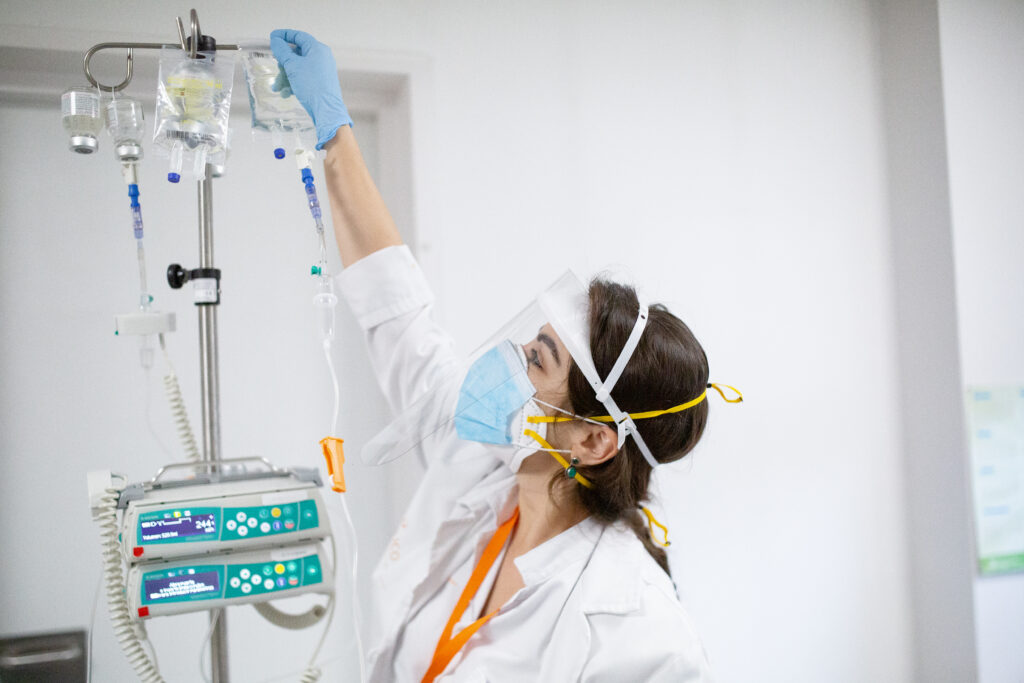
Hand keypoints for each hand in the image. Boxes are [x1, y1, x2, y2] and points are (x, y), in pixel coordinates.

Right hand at [270, 29, 351, 149]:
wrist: (326, 111)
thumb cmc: (312, 87)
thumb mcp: (293, 66)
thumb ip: (282, 51)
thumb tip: (276, 40)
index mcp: (317, 49)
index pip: (299, 36)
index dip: (284, 35)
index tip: (272, 37)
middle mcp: (322, 57)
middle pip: (297, 54)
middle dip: (284, 63)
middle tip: (276, 68)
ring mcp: (322, 70)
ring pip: (298, 68)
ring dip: (286, 76)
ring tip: (278, 87)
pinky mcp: (321, 82)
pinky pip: (304, 78)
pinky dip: (294, 83)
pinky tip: (286, 93)